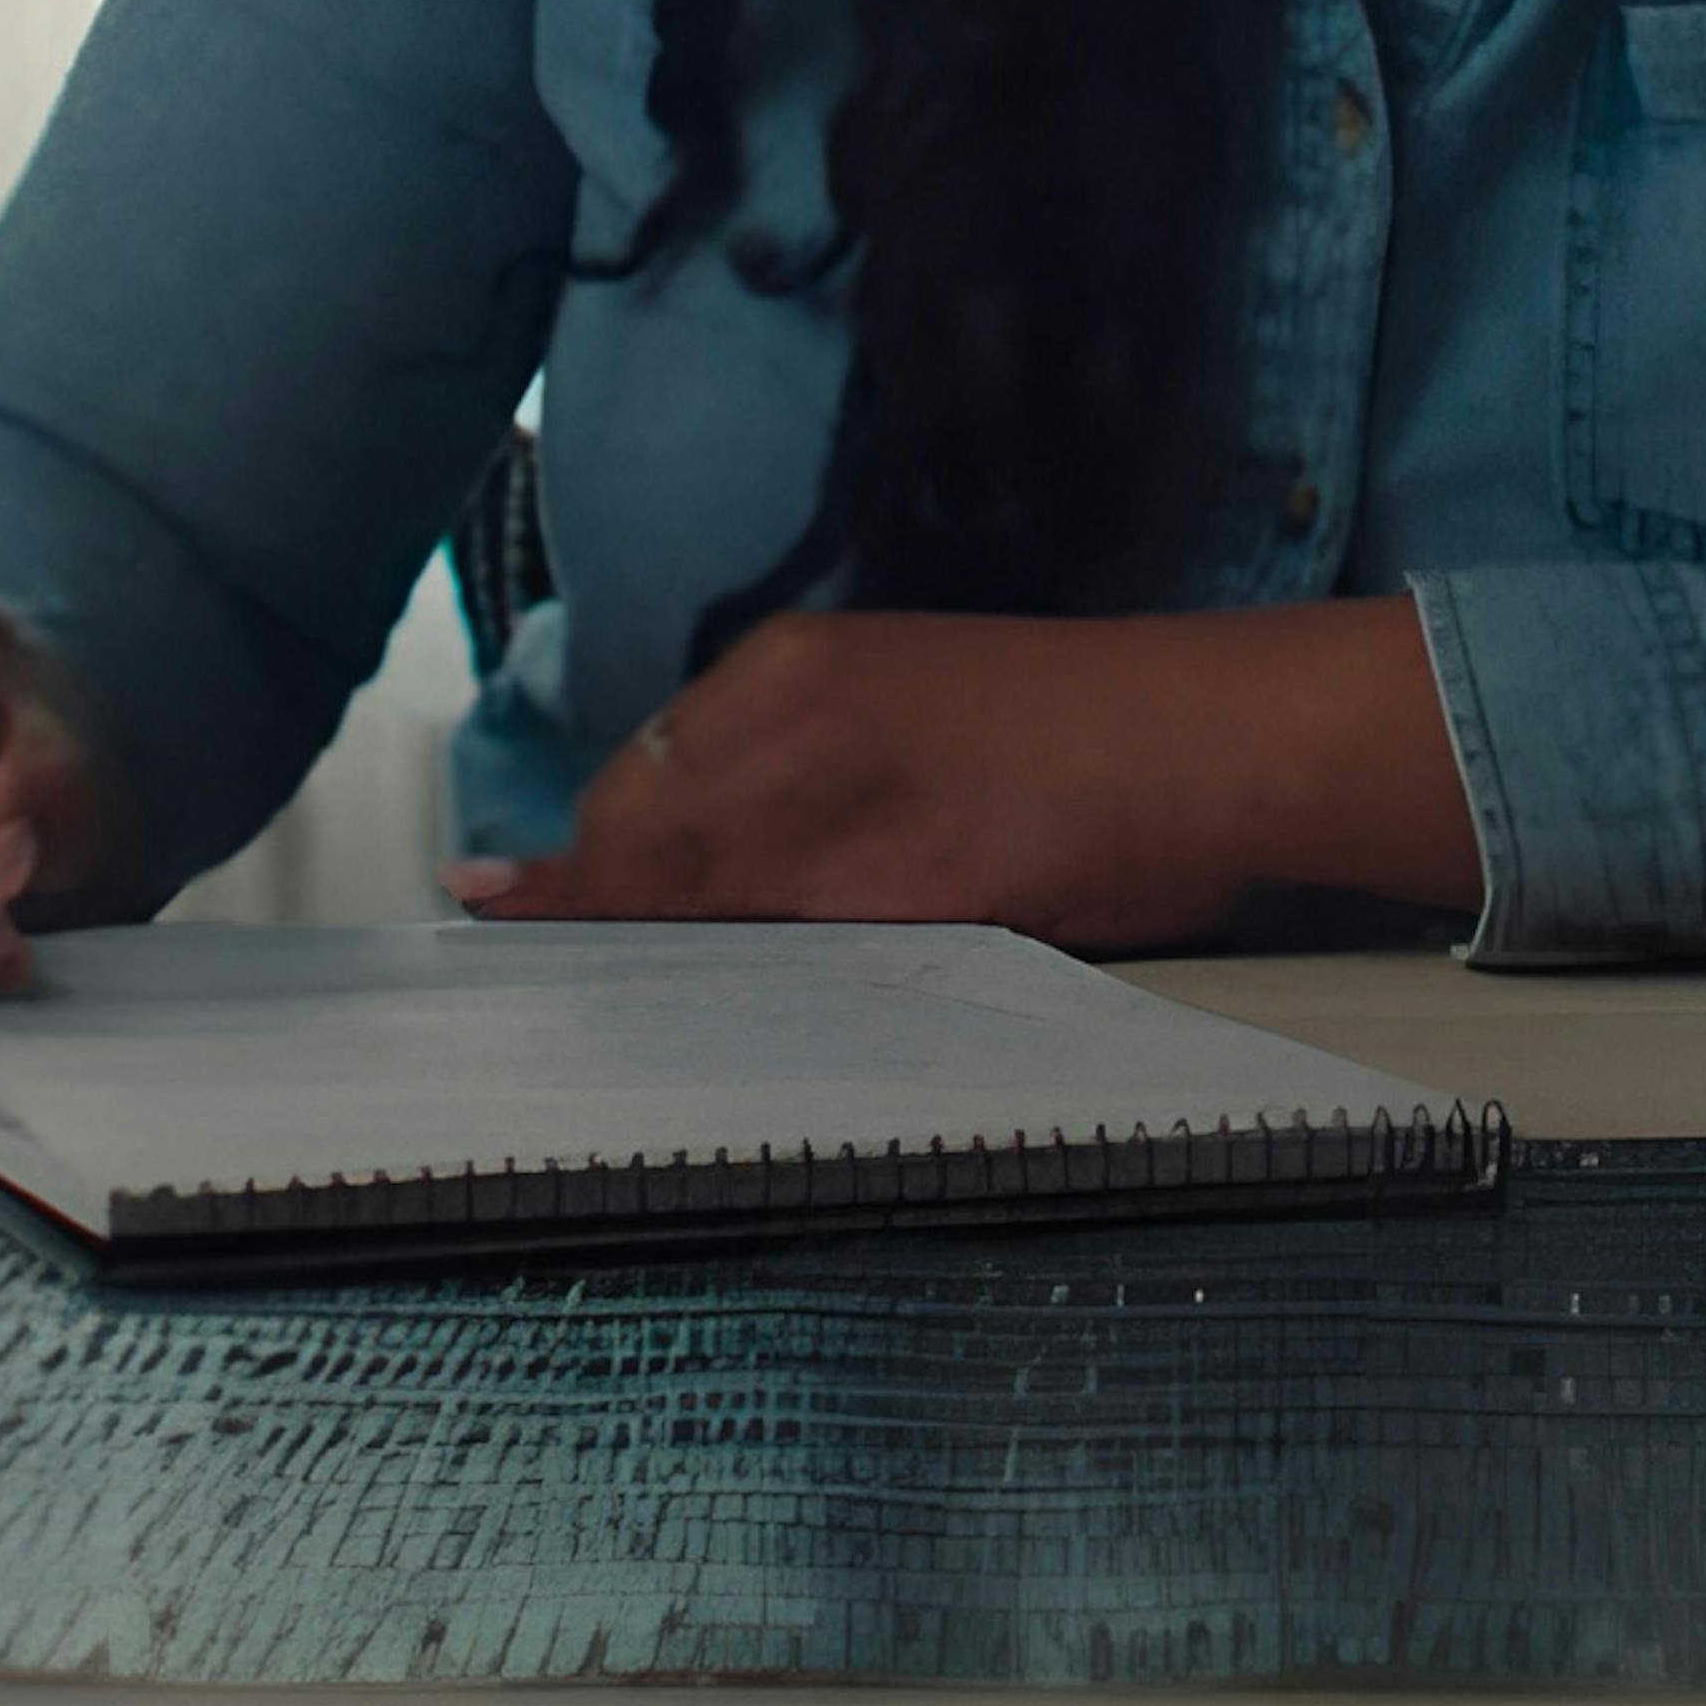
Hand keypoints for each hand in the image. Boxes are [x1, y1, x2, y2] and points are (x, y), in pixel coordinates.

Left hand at [456, 597, 1482, 950]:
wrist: (1202, 738)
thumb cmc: (1067, 729)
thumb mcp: (903, 699)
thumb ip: (787, 760)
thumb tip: (649, 837)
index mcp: (795, 668)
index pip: (632, 786)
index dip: (566, 872)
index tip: (502, 914)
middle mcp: (795, 727)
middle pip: (635, 852)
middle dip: (578, 925)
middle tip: (532, 982)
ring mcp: (846, 817)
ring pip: (688, 913)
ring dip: (635, 972)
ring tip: (593, 1027)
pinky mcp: (901, 898)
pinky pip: (774, 969)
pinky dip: (725, 1005)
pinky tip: (710, 1037)